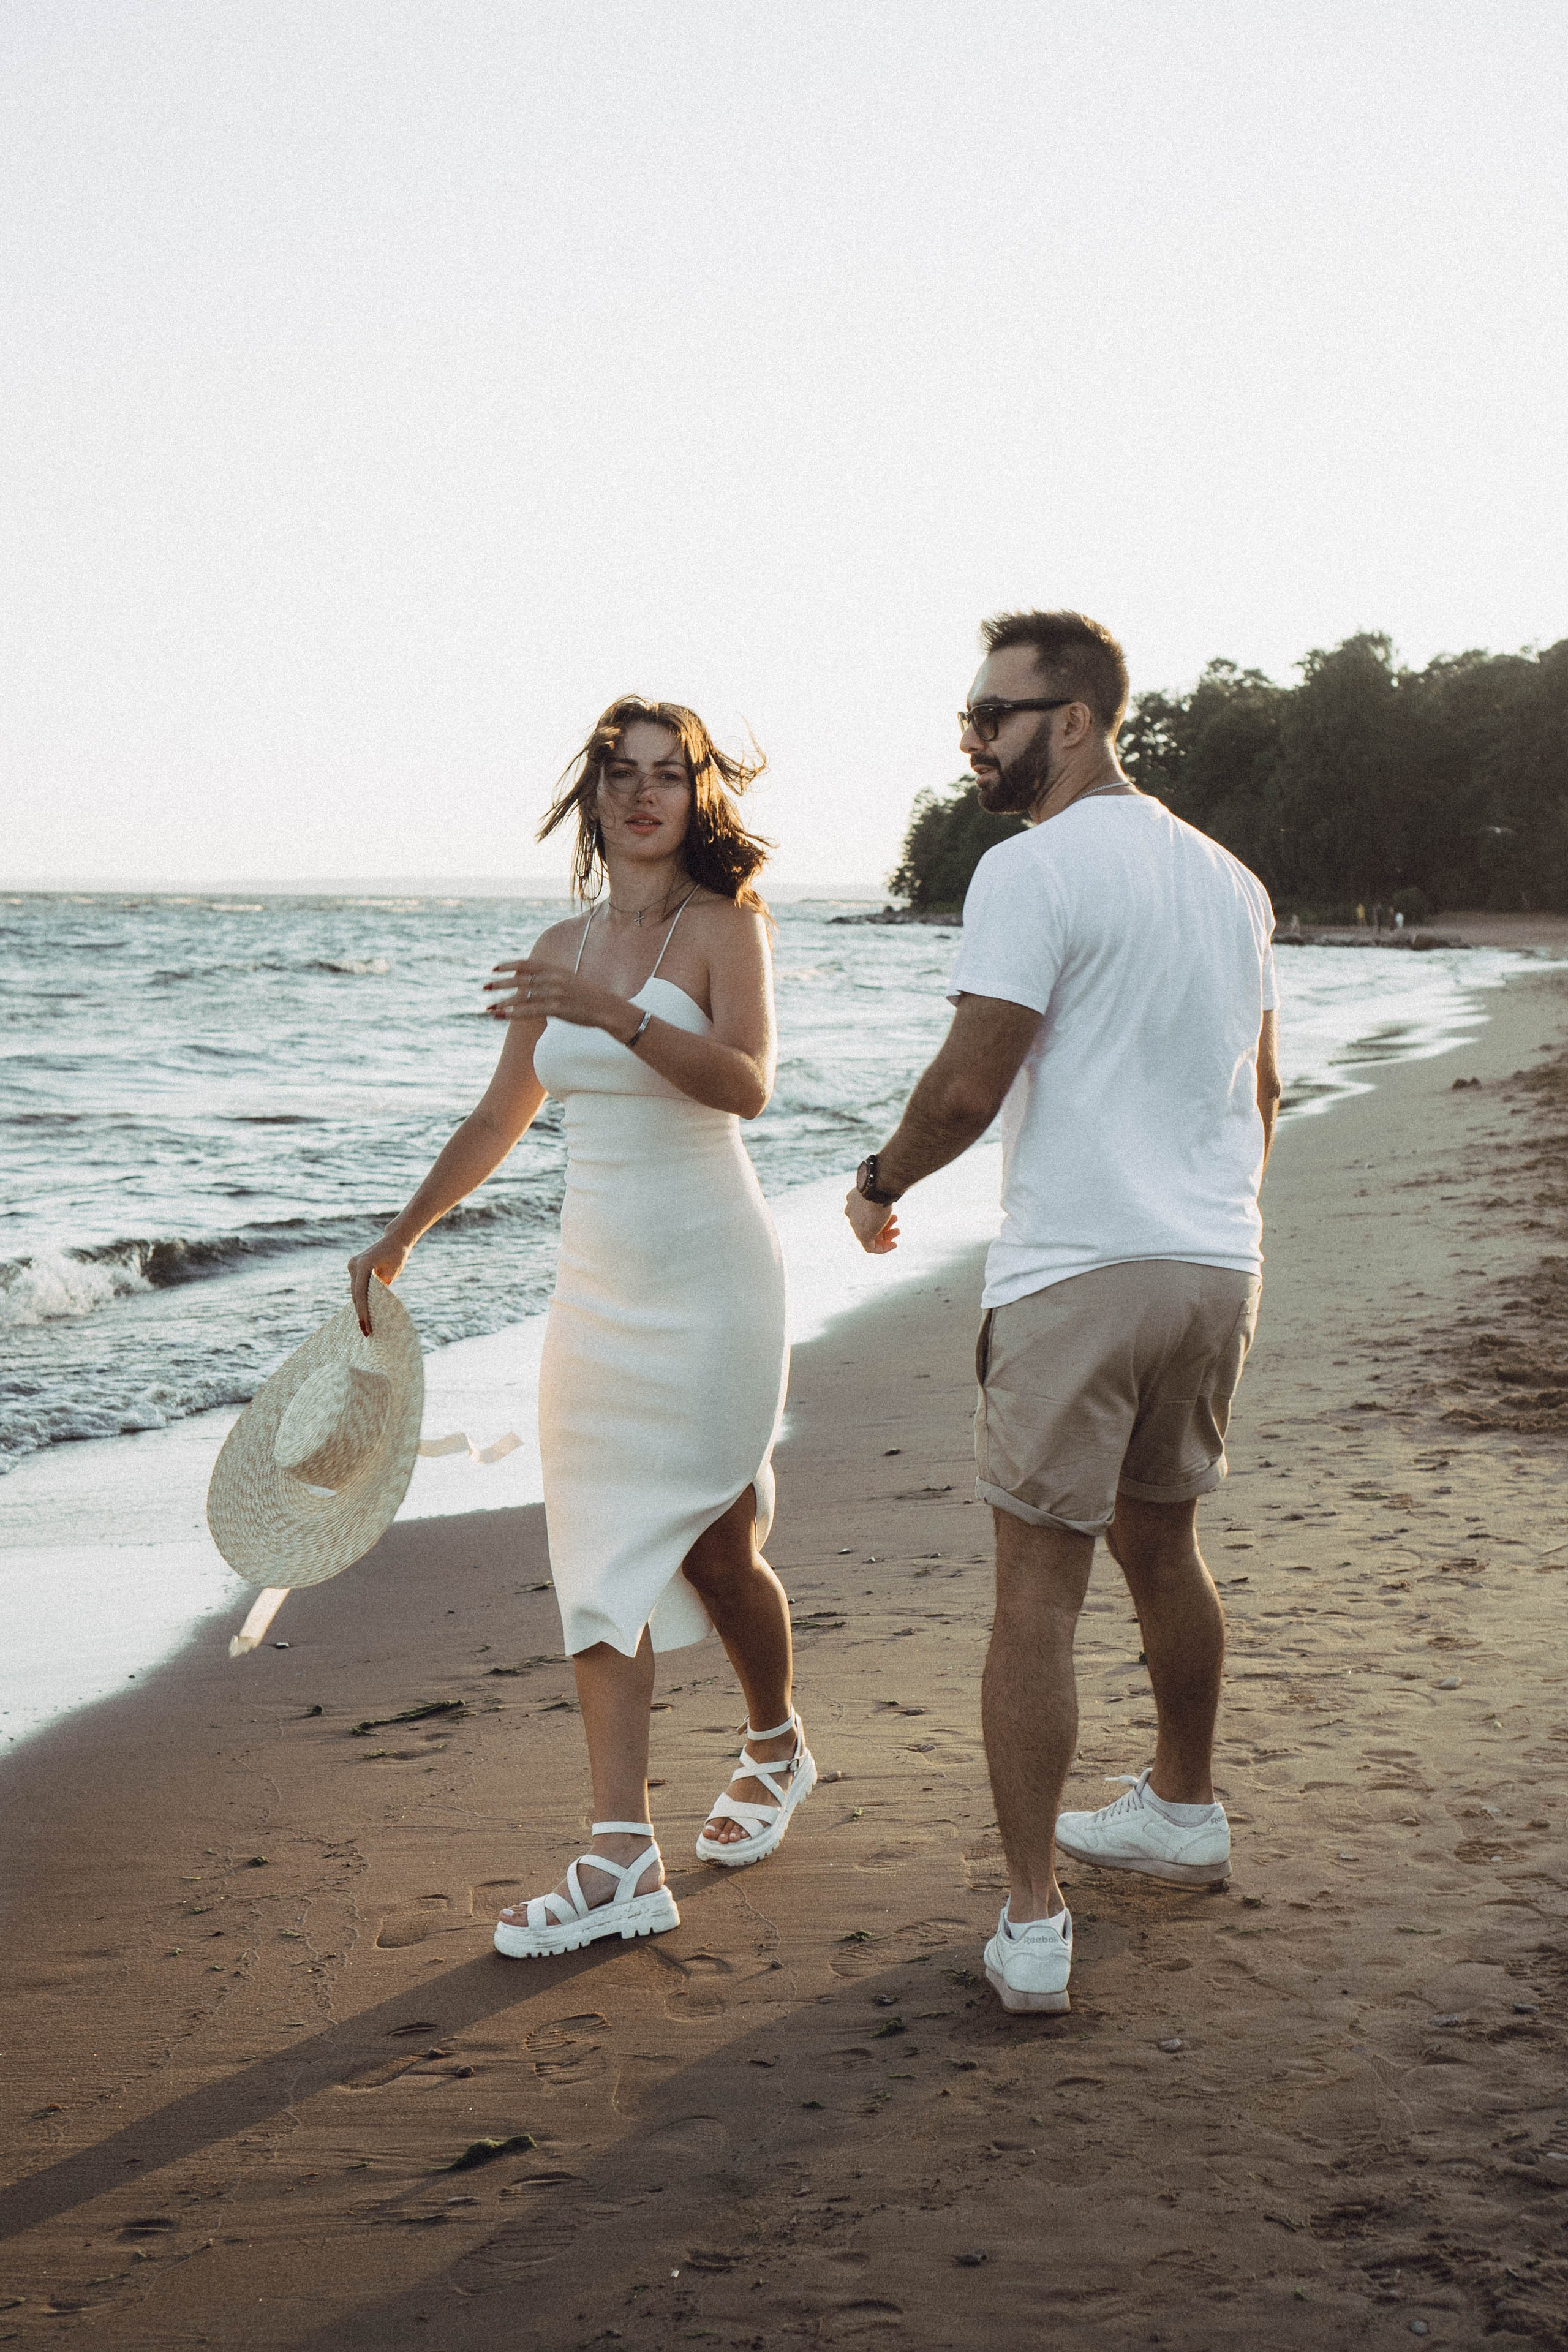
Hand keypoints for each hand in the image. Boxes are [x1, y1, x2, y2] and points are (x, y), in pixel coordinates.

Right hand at [348, 1233, 409, 1334]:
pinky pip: (356, 1287)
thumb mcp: (392, 1274)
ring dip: (360, 1307)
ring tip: (365, 1327)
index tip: (366, 1328)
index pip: (361, 1294)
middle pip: (356, 1295)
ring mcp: (352, 1265)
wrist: (395, 1240)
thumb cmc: (397, 1256)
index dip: (363, 1313)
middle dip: (361, 1313)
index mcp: (363, 1265)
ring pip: (355, 1292)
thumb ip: (381, 1289)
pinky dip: (361, 1299)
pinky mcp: (354, 1267)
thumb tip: (373, 1308)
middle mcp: (354, 1265)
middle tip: (366, 1332)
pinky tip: (364, 1313)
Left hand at [484, 959, 633, 1036]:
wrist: (608, 1008)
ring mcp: (556, 994)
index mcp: (556, 969)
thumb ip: (549, 978)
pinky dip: (514, 1013)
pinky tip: (502, 1016)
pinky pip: (531, 1011)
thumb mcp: (568, 980)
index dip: (508, 965)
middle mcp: (554, 979)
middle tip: (484, 987)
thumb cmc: (587, 996)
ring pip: (523, 997)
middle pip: (521, 980)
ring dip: (503, 1002)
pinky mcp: (559, 1009)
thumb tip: (529, 981)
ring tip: (488, 1007)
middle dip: (500, 984)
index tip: (494, 968)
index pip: (527, 964)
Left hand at [845, 1187, 899, 1253]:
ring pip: (869, 1236)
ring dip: (885, 1236)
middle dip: (883, 1225)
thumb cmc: (881, 1187)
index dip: (878, 1215)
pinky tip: (893, 1245)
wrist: (877, 1188)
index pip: (864, 1213)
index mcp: (853, 1201)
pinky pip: (869, 1247)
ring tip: (897, 1231)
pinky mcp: (861, 1235)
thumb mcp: (880, 1189)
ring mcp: (855, 1225)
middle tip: (896, 1222)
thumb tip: (891, 1189)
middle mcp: (851, 1213)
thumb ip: (881, 1194)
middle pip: (867, 1224)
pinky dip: (882, 1248)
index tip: (891, 1214)